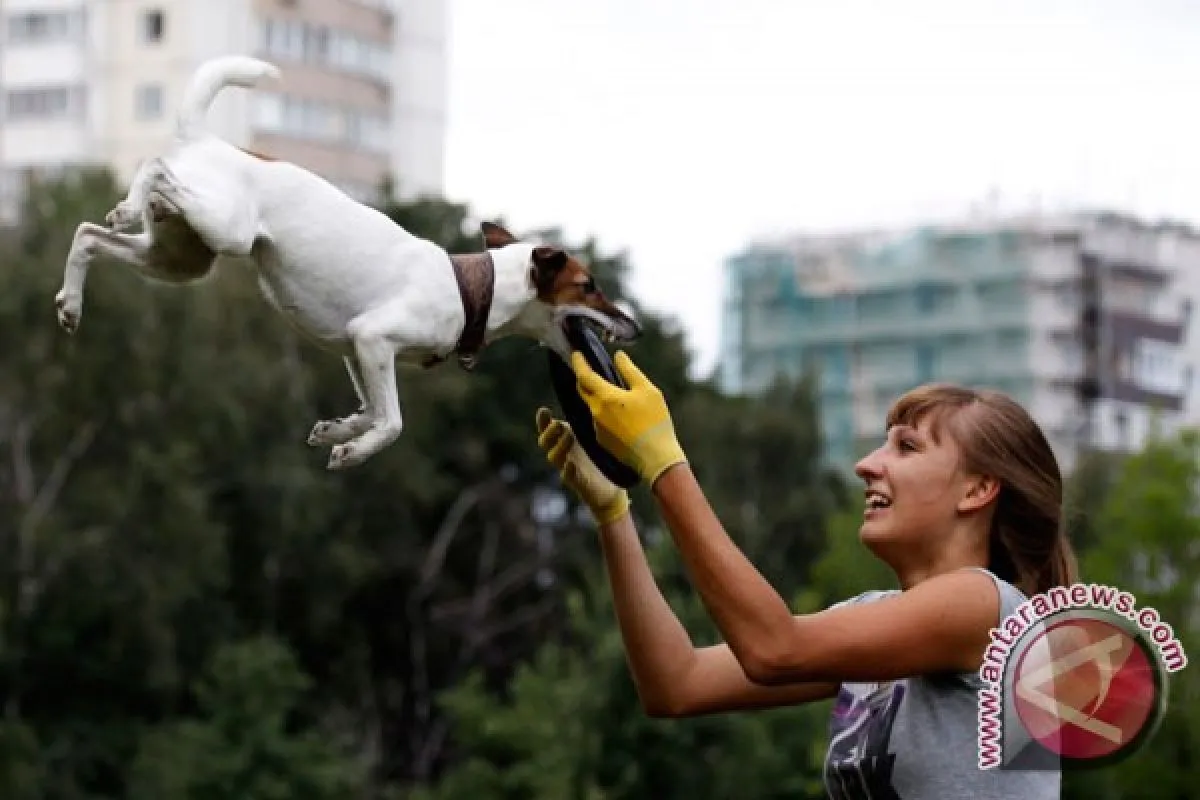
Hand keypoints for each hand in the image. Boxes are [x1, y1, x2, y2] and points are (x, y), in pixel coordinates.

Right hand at [536, 407, 629, 524]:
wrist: (611, 488)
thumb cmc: (601, 457)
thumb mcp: (596, 436)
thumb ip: (590, 419)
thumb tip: (594, 393)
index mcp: (565, 439)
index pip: (547, 429)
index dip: (542, 421)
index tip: (544, 411)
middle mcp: (563, 452)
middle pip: (545, 442)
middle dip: (548, 433)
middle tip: (558, 424)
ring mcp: (568, 467)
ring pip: (554, 457)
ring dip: (559, 446)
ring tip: (569, 437)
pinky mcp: (577, 482)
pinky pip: (567, 477)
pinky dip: (567, 470)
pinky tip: (571, 464)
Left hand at [569, 350, 686, 487]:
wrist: (655, 458)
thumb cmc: (655, 421)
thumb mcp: (648, 391)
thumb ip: (630, 371)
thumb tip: (618, 356)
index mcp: (605, 397)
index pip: (584, 375)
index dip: (579, 363)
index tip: (576, 353)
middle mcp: (595, 412)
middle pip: (583, 391)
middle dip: (584, 378)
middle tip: (590, 369)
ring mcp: (597, 428)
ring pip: (592, 407)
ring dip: (598, 398)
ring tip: (616, 397)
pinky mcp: (601, 441)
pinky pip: (599, 422)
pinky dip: (605, 414)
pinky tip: (621, 417)